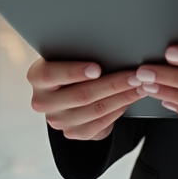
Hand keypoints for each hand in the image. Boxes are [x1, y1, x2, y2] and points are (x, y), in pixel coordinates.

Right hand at [27, 60, 147, 140]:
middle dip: (113, 84)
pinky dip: (118, 110)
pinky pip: (99, 124)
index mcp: (37, 77)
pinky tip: (130, 100)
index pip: (51, 74)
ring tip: (140, 86)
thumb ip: (80, 51)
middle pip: (81, 95)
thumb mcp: (69, 54)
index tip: (97, 68)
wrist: (68, 88)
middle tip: (135, 75)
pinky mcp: (72, 133)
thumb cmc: (73, 62)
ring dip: (122, 98)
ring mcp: (57, 120)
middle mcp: (43, 101)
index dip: (74, 72)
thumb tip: (110, 45)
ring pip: (95, 111)